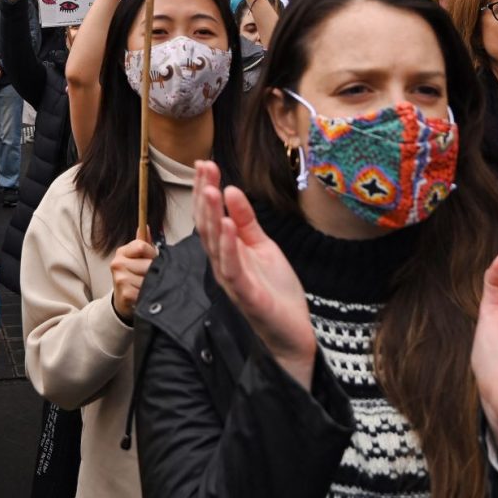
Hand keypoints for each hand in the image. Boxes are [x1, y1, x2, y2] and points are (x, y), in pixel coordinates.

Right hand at [110, 236, 157, 320]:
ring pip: (149, 278)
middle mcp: (117, 263)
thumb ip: (144, 243)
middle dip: (154, 271)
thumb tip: (145, 226)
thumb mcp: (138, 258)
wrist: (123, 300)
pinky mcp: (125, 293)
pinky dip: (148, 294)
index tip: (152, 260)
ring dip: (152, 284)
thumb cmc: (133, 276)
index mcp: (122, 252)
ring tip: (147, 286)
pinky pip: (146, 291)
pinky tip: (143, 294)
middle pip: (148, 264)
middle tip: (152, 276)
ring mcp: (120, 278)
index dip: (152, 254)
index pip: (142, 246)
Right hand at [192, 160, 316, 388]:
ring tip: (214, 189)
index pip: (210, 217)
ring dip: (213, 216)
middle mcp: (222, 264)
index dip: (206, 190)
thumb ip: (247, 222)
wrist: (293, 334)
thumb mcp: (263, 248)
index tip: (204, 163)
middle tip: (204, 167)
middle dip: (205, 195)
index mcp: (226, 252)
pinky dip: (228, 247)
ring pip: (215, 244)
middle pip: (207, 225)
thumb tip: (232, 189)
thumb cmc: (275, 293)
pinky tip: (229, 226)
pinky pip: (233, 269)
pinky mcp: (247, 296)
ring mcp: (232, 281)